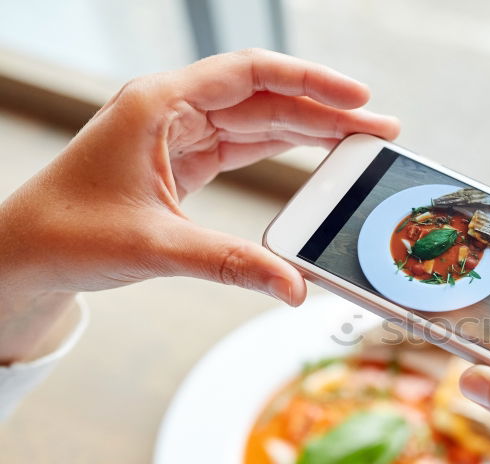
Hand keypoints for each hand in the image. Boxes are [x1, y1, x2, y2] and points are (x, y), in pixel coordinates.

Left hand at [0, 49, 397, 362]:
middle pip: (265, 97)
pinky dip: (284, 152)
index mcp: (160, 105)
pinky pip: (245, 145)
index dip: (311, 82)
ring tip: (361, 145)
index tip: (359, 99)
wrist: (24, 254)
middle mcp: (172, 109)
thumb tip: (294, 288)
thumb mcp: (157, 248)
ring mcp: (178, 133)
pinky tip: (317, 159)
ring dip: (310, 131)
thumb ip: (232, 265)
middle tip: (380, 131)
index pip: (251, 75)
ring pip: (259, 120)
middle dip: (326, 111)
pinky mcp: (183, 160)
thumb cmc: (69, 235)